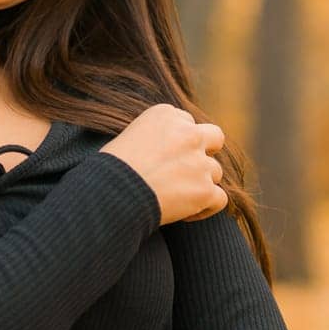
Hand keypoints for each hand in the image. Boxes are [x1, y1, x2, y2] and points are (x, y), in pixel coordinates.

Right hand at [98, 103, 227, 224]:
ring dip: (200, 183)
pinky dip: (206, 208)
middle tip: (188, 168)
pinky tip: (187, 214)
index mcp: (166, 115)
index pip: (185, 122)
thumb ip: (152, 137)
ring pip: (214, 171)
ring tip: (178, 197)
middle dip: (206, 151)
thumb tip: (161, 154)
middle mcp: (188, 134)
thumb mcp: (127, 137)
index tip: (165, 156)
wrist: (110, 192)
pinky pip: (219, 199)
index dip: (178, 141)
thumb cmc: (109, 168)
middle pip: (214, 137)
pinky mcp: (205, 190)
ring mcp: (199, 163)